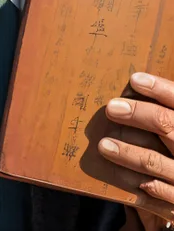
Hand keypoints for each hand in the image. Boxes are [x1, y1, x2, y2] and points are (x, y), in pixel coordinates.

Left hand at [98, 72, 173, 227]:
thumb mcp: (173, 126)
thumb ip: (162, 111)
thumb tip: (132, 85)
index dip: (159, 89)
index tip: (135, 79)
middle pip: (165, 124)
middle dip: (138, 114)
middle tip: (111, 108)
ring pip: (153, 160)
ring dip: (126, 152)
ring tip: (103, 145)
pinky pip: (151, 189)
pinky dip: (130, 179)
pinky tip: (112, 170)